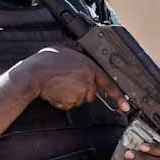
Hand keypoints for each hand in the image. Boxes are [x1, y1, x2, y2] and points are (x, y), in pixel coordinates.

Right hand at [14, 47, 128, 112]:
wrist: (34, 73)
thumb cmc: (46, 61)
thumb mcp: (67, 52)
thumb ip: (79, 62)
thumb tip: (79, 65)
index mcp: (89, 66)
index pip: (108, 83)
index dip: (118, 96)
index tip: (125, 106)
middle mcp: (87, 80)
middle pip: (90, 93)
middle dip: (80, 90)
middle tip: (65, 82)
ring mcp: (80, 92)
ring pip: (78, 100)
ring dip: (69, 95)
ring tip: (57, 85)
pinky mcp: (71, 101)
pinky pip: (68, 105)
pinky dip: (62, 101)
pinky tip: (55, 91)